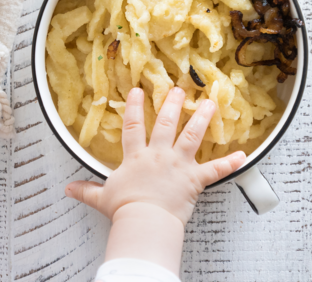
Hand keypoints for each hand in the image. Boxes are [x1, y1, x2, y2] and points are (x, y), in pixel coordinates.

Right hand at [65, 87, 246, 226]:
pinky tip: (242, 155)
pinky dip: (230, 163)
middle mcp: (159, 155)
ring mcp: (179, 165)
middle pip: (166, 124)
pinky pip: (215, 170)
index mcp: (136, 158)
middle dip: (172, 104)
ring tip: (210, 103)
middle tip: (178, 88)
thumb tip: (69, 190)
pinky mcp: (195, 180)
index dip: (134, 107)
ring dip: (202, 118)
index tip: (137, 91)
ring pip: (192, 136)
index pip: (133, 127)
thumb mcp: (102, 198)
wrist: (145, 221)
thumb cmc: (125, 210)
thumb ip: (86, 191)